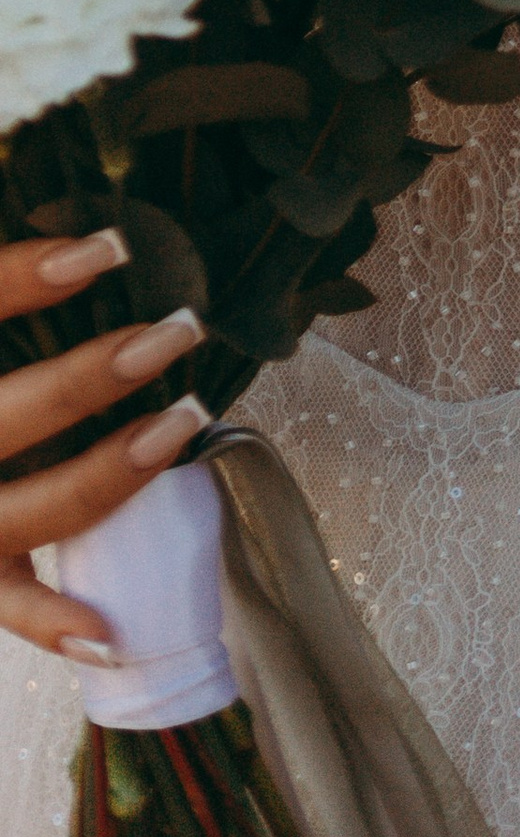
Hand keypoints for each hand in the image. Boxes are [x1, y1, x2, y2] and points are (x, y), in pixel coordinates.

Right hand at [0, 231, 212, 660]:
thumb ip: (10, 289)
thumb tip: (78, 207)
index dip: (24, 277)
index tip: (110, 248)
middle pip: (7, 416)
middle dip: (89, 377)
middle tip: (178, 330)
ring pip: (20, 511)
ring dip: (103, 474)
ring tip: (184, 419)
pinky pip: (0, 602)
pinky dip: (49, 622)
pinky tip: (108, 629)